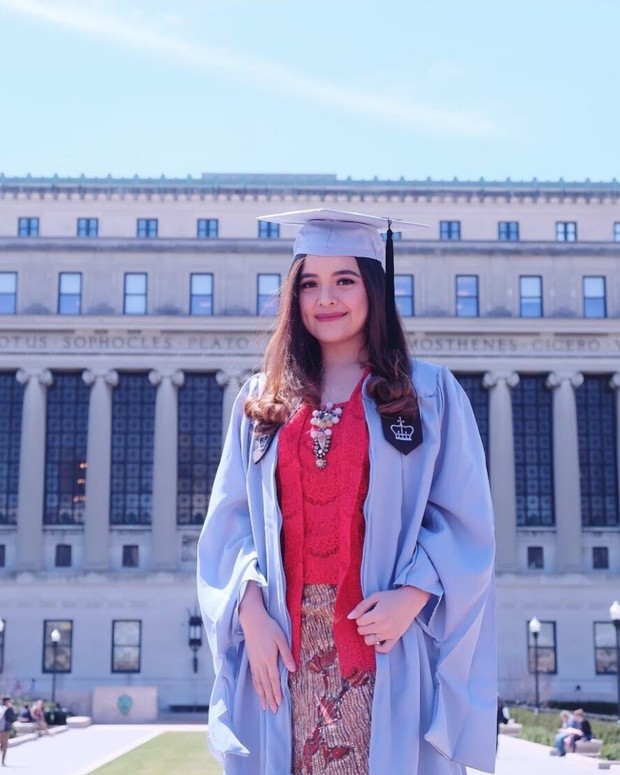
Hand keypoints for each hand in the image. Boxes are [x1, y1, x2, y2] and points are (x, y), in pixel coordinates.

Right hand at [239, 582, 295, 712]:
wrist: (252, 620)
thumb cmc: (269, 627)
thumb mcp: (281, 638)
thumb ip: (286, 654)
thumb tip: (293, 669)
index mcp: (269, 659)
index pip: (274, 679)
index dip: (276, 692)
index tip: (279, 703)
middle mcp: (261, 663)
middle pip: (265, 684)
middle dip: (270, 698)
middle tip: (273, 711)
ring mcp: (254, 662)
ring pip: (258, 683)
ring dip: (262, 695)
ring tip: (265, 707)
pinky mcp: (251, 660)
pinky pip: (254, 677)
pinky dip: (256, 687)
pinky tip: (258, 691)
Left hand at [347, 586, 430, 653]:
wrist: (410, 600)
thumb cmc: (391, 597)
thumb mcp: (375, 597)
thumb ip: (361, 607)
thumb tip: (349, 617)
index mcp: (378, 614)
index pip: (359, 622)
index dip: (360, 617)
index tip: (366, 613)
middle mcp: (384, 626)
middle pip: (362, 632)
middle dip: (363, 625)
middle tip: (370, 618)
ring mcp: (390, 633)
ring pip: (369, 641)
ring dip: (368, 635)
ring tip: (373, 627)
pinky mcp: (396, 638)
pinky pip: (384, 650)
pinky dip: (378, 647)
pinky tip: (377, 639)